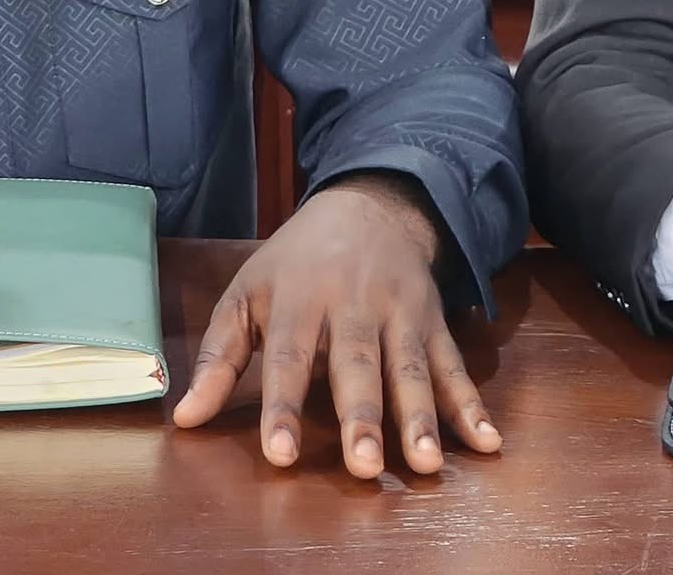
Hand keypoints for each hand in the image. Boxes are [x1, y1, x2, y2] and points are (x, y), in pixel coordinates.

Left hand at [172, 172, 500, 478]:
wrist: (370, 206)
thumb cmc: (296, 263)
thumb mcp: (246, 294)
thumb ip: (219, 358)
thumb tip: (185, 419)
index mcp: (298, 297)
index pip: (288, 357)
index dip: (284, 407)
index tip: (281, 455)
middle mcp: (352, 303)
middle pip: (358, 364)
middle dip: (362, 416)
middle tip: (363, 466)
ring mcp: (400, 311)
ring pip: (410, 367)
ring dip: (421, 417)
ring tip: (426, 463)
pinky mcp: (434, 320)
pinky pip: (454, 366)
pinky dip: (472, 404)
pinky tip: (487, 442)